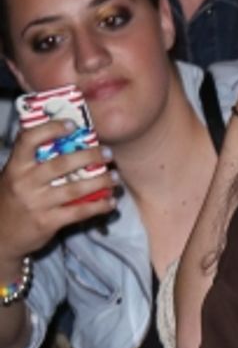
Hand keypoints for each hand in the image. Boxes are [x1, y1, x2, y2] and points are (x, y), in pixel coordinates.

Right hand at [0, 122, 117, 268]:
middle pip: (62, 164)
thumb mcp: (14, 176)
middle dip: (89, 156)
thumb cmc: (12, 200)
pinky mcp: (47, 222)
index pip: (28, 140)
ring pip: (75, 188)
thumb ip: (34, 160)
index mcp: (15, 167)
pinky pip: (79, 212)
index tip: (73, 125)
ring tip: (115, 177)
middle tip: (108, 153)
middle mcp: (24, 183)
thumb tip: (66, 136)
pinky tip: (110, 201)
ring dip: (101, 182)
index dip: (51, 128)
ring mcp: (36, 203)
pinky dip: (99, 206)